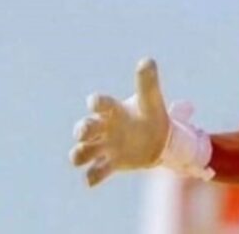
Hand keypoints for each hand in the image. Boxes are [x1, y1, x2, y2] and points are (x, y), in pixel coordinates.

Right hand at [69, 58, 169, 185]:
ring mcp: (104, 147)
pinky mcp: (109, 165)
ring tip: (82, 158)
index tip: (94, 102)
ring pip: (82, 152)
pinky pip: (95, 173)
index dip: (96, 102)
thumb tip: (147, 60)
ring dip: (79, 154)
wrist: (159, 140)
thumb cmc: (150, 114)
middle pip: (83, 128)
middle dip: (81, 130)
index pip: (100, 104)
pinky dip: (92, 177)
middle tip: (85, 132)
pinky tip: (92, 179)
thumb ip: (148, 82)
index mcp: (112, 110)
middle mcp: (103, 128)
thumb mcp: (151, 99)